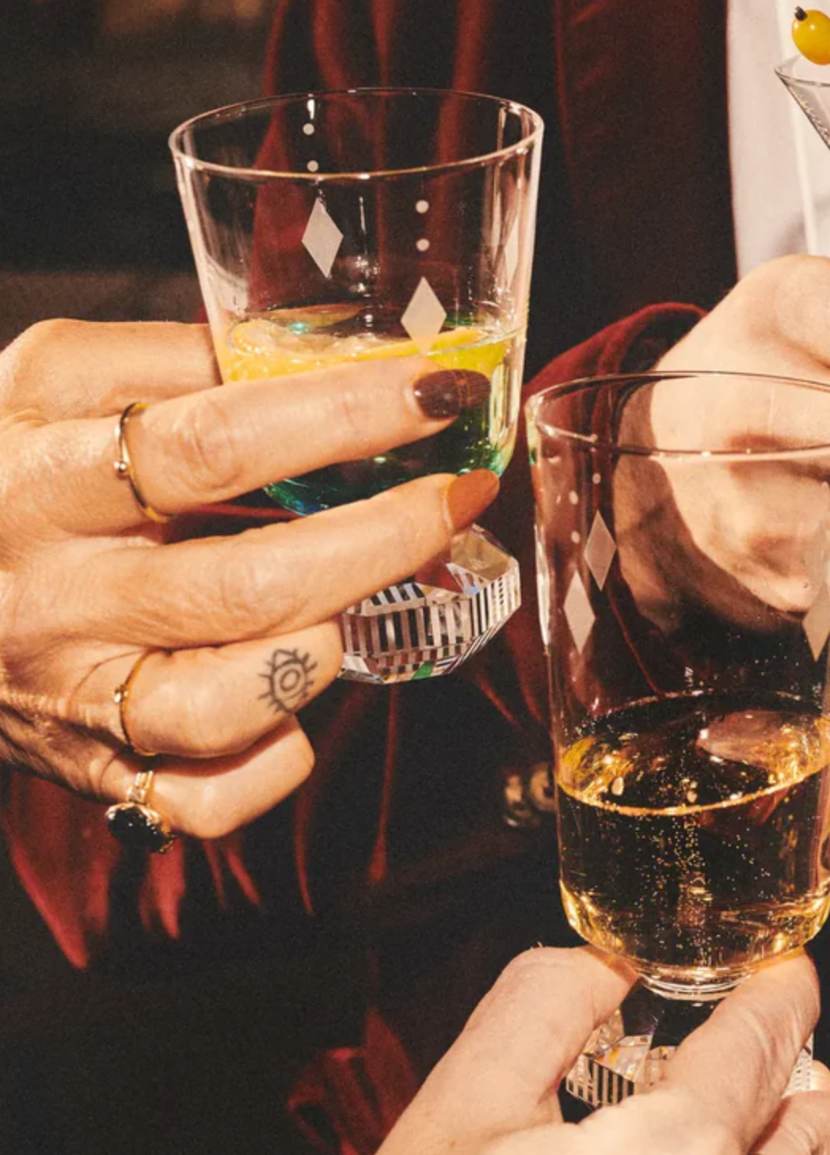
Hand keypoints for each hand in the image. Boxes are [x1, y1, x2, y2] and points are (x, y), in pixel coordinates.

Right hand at [0, 320, 498, 836]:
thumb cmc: (3, 469)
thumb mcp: (55, 381)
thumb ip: (187, 359)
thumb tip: (344, 356)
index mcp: (40, 478)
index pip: (213, 446)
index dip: (345, 417)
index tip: (438, 393)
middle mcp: (55, 599)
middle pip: (252, 587)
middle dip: (386, 538)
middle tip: (459, 494)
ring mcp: (75, 698)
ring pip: (234, 706)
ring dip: (325, 649)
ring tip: (351, 599)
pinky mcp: (94, 772)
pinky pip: (208, 798)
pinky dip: (275, 757)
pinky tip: (294, 701)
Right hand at [268, 948, 829, 1154]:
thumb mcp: (455, 1110)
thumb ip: (550, 1000)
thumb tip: (616, 957)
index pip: (771, 1037)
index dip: (779, 985)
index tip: (778, 964)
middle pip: (812, 1117)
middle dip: (775, 1069)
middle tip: (706, 1054)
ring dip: (740, 1150)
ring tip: (638, 1150)